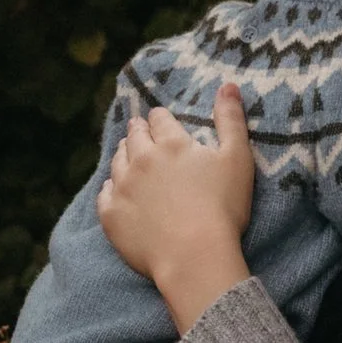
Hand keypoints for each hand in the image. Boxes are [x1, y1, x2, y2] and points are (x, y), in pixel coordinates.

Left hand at [96, 82, 254, 327]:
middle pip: (134, 136)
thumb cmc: (223, 209)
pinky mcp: (111, 216)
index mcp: (171, 144)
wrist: (195, 257)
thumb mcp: (237, 159)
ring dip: (123, 156)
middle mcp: (141, 160)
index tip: (161, 121)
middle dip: (138, 132)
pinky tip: (115, 191)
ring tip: (127, 156)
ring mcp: (123, 187)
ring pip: (117, 161)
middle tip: (140, 132)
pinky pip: (104, 195)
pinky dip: (110, 189)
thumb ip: (231, 120)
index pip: (160, 120)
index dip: (161, 119)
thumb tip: (228, 85)